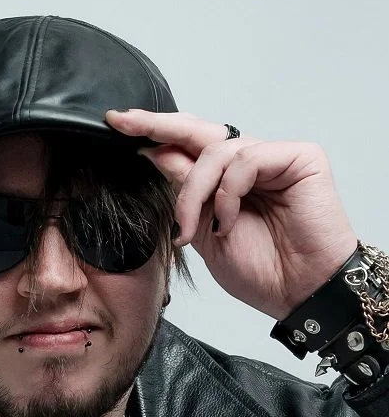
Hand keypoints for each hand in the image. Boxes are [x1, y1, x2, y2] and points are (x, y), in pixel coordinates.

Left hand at [105, 109, 358, 319]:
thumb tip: (156, 152)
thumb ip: (186, 192)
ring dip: (195, 192)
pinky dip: (228, 192)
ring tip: (194, 230)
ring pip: (216, 151)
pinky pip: (247, 159)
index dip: (156, 133)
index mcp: (227, 182)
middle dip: (159, 126)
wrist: (300, 294)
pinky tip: (228, 221)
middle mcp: (251, 164)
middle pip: (199, 131)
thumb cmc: (262, 272)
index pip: (189, 147)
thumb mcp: (204, 232)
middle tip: (125, 122)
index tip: (117, 124)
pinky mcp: (299, 158)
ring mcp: (275, 158)